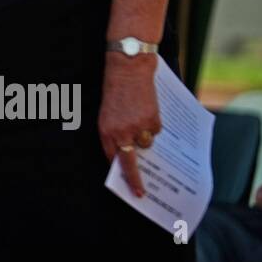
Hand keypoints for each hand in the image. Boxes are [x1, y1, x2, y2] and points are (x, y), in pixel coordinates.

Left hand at [98, 51, 160, 197]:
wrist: (128, 68)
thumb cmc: (115, 89)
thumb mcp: (107, 112)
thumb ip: (113, 132)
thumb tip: (124, 152)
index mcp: (105, 130)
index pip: (111, 158)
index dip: (119, 171)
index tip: (126, 185)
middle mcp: (120, 131)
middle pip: (129, 163)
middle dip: (135, 180)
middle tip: (140, 194)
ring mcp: (138, 127)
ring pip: (146, 145)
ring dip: (145, 138)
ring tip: (140, 119)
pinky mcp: (153, 120)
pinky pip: (156, 131)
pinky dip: (154, 125)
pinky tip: (147, 110)